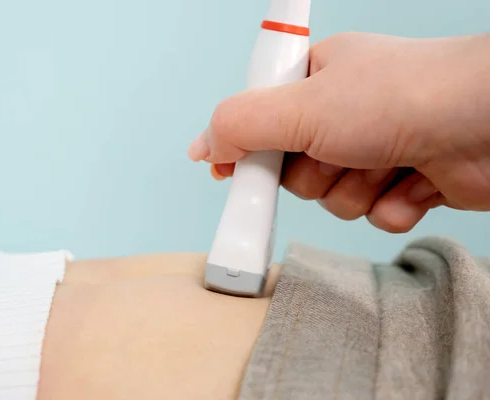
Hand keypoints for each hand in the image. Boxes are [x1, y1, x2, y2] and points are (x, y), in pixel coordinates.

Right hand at [188, 32, 489, 232]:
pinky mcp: (404, 181)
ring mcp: (375, 147)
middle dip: (314, 173)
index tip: (232, 174)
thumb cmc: (402, 96)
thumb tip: (203, 147)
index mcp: (316, 81)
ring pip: (333, 198)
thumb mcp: (301, 107)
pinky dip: (391, 204)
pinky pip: (373, 214)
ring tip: (386, 159)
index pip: (259, 123)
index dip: (247, 151)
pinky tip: (415, 179)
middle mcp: (343, 114)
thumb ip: (241, 126)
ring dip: (356, 188)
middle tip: (335, 152)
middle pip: (292, 171)